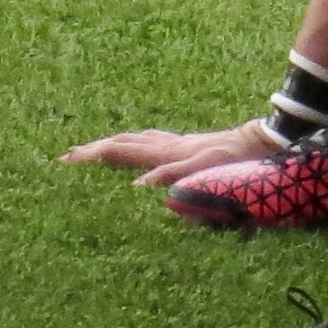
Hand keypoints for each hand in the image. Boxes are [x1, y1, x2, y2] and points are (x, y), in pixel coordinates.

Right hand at [62, 119, 280, 186]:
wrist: (261, 142)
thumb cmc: (235, 161)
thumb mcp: (205, 173)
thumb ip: (172, 177)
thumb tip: (138, 187)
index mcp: (166, 154)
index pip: (120, 152)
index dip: (92, 156)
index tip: (66, 162)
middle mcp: (167, 145)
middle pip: (122, 142)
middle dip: (93, 149)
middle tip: (68, 156)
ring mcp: (177, 143)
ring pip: (135, 139)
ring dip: (111, 144)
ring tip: (94, 150)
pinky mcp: (188, 145)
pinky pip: (151, 141)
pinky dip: (134, 143)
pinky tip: (138, 147)